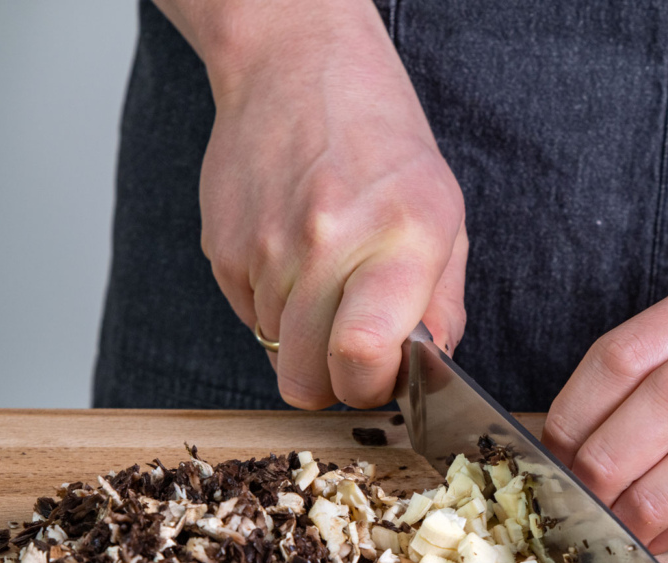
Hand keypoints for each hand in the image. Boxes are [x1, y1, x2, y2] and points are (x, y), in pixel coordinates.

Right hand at [197, 0, 466, 408]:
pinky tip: (296, 258)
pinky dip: (275, 308)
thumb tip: (431, 372)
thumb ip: (444, 306)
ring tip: (328, 278)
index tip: (384, 374)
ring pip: (277, 354)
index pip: (362, 353)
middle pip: (308, 380)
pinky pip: (250, 319)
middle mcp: (327, 243)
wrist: (297, 71)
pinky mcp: (222, 251)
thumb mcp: (446, 217)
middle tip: (356, 345)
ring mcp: (265, 248)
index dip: (372, 386)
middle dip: (335, 380)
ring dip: (304, 339)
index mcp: (399, 236)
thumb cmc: (384, 147)